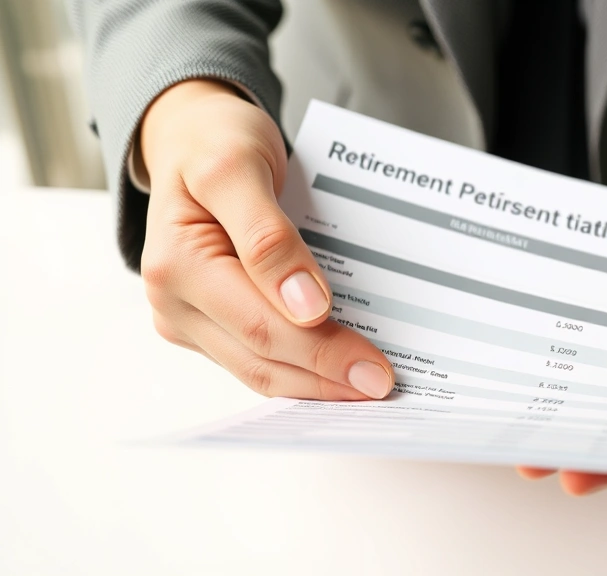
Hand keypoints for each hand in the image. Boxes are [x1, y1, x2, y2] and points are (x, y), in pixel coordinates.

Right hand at [140, 79, 393, 399]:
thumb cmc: (215, 143)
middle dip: (327, 376)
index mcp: (177, 265)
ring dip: (316, 384)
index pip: (262, 326)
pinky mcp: (208, 324)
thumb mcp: (239, 167)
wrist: (192, 135)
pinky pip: (258, 356)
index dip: (322, 352)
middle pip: (263, 357)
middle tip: (384, 384)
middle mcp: (174, 302)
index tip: (374, 368)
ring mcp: (189, 318)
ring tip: (369, 388)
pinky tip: (341, 370)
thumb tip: (306, 307)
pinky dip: (302, 367)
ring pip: (260, 370)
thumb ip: (268, 238)